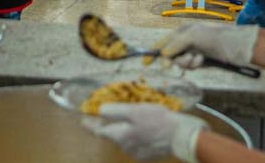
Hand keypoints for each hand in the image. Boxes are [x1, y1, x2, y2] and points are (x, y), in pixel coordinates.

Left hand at [85, 103, 206, 161]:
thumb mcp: (135, 110)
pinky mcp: (149, 155)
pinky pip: (138, 143)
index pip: (100, 130)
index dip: (91, 124)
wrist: (182, 136)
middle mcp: (126, 147)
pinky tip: (148, 128)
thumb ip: (115, 111)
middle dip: (113, 125)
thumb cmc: (158, 120)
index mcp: (121, 135)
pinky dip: (139, 135)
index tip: (82, 121)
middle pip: (114, 134)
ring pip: (126, 139)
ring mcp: (138, 153)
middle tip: (117, 112)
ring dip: (128, 130)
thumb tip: (100, 111)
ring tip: (138, 118)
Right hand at [152, 22, 258, 68]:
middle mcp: (187, 40)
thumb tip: (163, 55)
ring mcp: (194, 51)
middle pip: (170, 54)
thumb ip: (175, 44)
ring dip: (186, 63)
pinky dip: (194, 65)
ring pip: (180, 62)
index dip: (154, 51)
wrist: (235, 47)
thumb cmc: (214, 37)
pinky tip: (202, 61)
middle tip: (171, 66)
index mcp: (182, 31)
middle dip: (173, 59)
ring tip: (197, 59)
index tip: (145, 62)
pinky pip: (190, 66)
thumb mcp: (191, 36)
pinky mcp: (201, 61)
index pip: (163, 42)